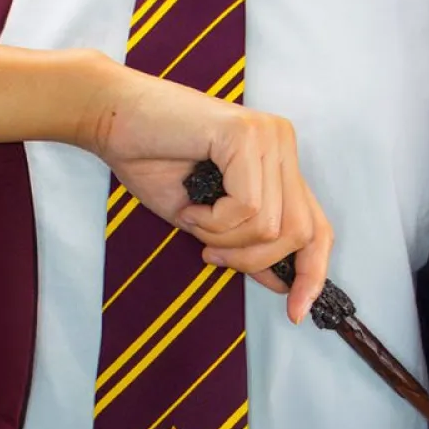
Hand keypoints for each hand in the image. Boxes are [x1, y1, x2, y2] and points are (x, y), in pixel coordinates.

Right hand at [85, 59, 332, 323]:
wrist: (110, 117)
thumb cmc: (150, 161)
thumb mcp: (207, 220)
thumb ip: (247, 246)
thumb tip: (283, 284)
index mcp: (278, 162)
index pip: (318, 227)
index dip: (312, 273)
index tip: (296, 312)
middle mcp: (282, 144)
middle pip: (301, 233)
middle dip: (254, 260)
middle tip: (211, 253)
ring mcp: (268, 136)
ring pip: (271, 226)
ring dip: (223, 237)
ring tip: (193, 216)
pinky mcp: (246, 134)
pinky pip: (247, 207)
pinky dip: (213, 220)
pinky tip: (190, 203)